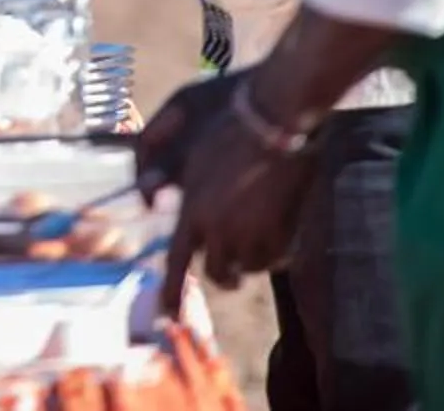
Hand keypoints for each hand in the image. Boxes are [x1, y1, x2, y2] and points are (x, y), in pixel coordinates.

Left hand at [135, 74, 318, 313]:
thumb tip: (162, 204)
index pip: (176, 263)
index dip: (171, 293)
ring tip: (256, 230)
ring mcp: (252, 236)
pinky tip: (276, 228)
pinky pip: (275, 260)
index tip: (167, 317)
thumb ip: (181, 194)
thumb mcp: (191, 162)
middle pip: (216, 274)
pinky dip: (274, 253)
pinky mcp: (282, 236)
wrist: (271, 127)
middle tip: (230, 266)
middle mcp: (219, 231)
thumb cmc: (227, 135)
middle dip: (223, 272)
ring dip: (249, 259)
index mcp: (192, 213)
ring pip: (247, 269)